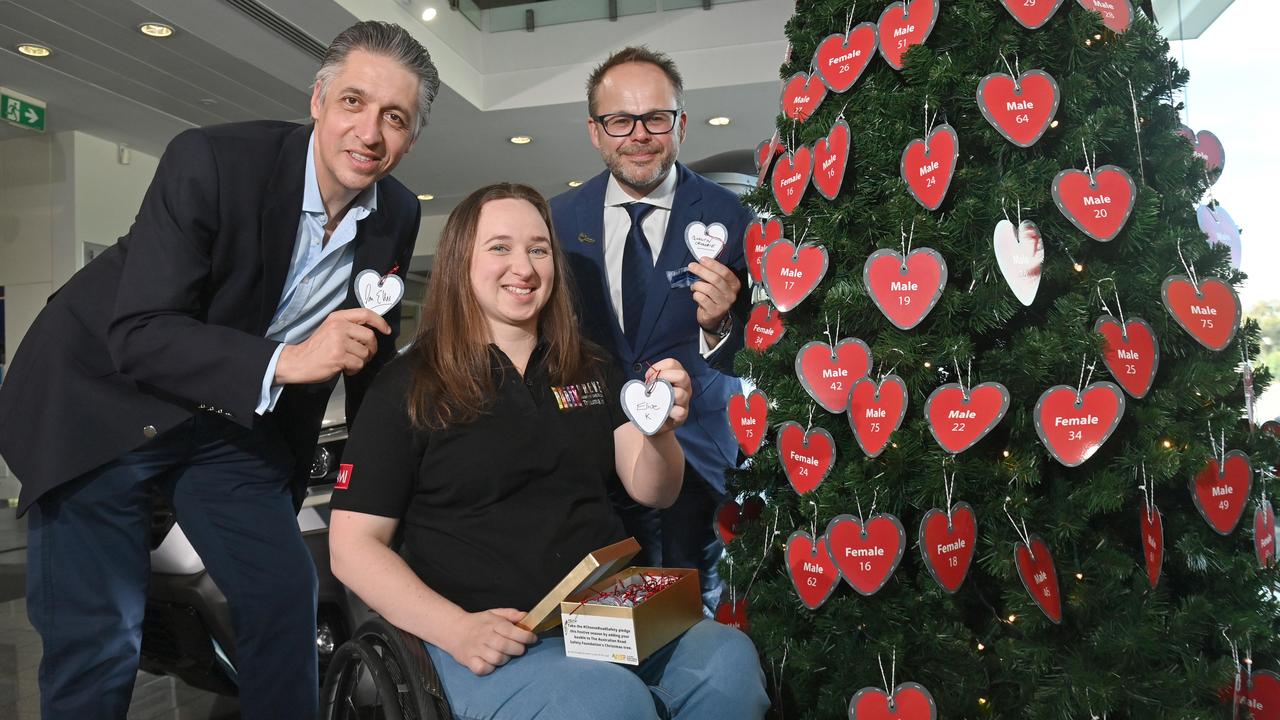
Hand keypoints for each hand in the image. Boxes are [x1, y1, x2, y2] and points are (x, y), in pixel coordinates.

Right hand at [273, 308, 390, 384]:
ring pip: (365, 353)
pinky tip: (345, 368)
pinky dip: (354, 369)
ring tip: (349, 362)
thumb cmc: (316, 348)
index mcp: (338, 318)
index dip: (380, 322)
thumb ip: (348, 327)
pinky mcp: (338, 357)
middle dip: (371, 349)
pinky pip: (358, 364)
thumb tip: (372, 331)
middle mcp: (339, 327)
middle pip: (370, 337)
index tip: (386, 330)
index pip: (366, 314)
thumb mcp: (330, 329)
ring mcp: (339, 342)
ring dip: (361, 361)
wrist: (297, 361)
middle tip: (364, 355)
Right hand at [442, 608, 537, 675]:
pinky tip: (491, 663)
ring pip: (496, 659)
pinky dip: (489, 668)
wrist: (454, 629)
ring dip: (505, 659)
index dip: (525, 636)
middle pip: (505, 646)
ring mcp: (476, 649)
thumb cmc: (479, 623)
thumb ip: (511, 614)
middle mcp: (484, 636)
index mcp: (492, 623)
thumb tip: (526, 616)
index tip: (532, 638)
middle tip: (520, 649)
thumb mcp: (494, 613)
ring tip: (505, 655)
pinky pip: (482, 668)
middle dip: (518, 649)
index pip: (511, 630)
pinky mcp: (468, 661)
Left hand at [644, 358, 690, 433]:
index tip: (648, 376)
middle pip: (682, 376)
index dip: (658, 367)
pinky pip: (679, 411)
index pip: (672, 363)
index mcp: (678, 376)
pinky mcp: (683, 415)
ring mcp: (685, 401)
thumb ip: (652, 379)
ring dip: (664, 396)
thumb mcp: (653, 386)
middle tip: (651, 386)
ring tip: (655, 400)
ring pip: (680, 394)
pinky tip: (662, 412)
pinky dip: (669, 411)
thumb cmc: (655, 400)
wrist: (656, 421)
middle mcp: (685, 387)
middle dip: (663, 378)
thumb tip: (649, 378)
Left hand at [688, 258, 741, 342]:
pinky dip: (696, 295)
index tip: (702, 259)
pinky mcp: (715, 312)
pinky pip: (702, 299)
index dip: (713, 264)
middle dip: (702, 271)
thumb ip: (713, 274)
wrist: (714, 318)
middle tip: (691, 266)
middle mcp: (731, 294)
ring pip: (708, 289)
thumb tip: (701, 262)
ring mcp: (724, 304)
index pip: (725, 272)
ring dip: (697, 285)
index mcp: (734, 284)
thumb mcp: (717, 284)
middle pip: (716, 279)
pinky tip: (696, 295)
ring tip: (694, 286)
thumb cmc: (714, 297)